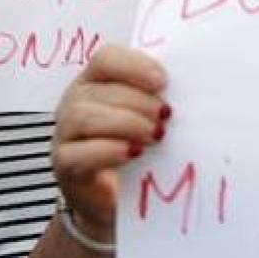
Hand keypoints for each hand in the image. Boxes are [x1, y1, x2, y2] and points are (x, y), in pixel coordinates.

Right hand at [51, 44, 168, 238]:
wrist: (120, 199)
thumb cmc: (141, 148)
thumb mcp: (152, 116)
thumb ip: (162, 96)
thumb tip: (193, 83)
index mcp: (97, 80)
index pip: (106, 58)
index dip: (134, 66)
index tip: (163, 82)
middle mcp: (75, 101)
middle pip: (98, 89)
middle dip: (138, 101)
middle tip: (166, 117)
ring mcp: (65, 134)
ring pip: (84, 116)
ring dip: (126, 123)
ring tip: (156, 135)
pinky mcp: (64, 166)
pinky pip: (77, 153)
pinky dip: (109, 150)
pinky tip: (134, 152)